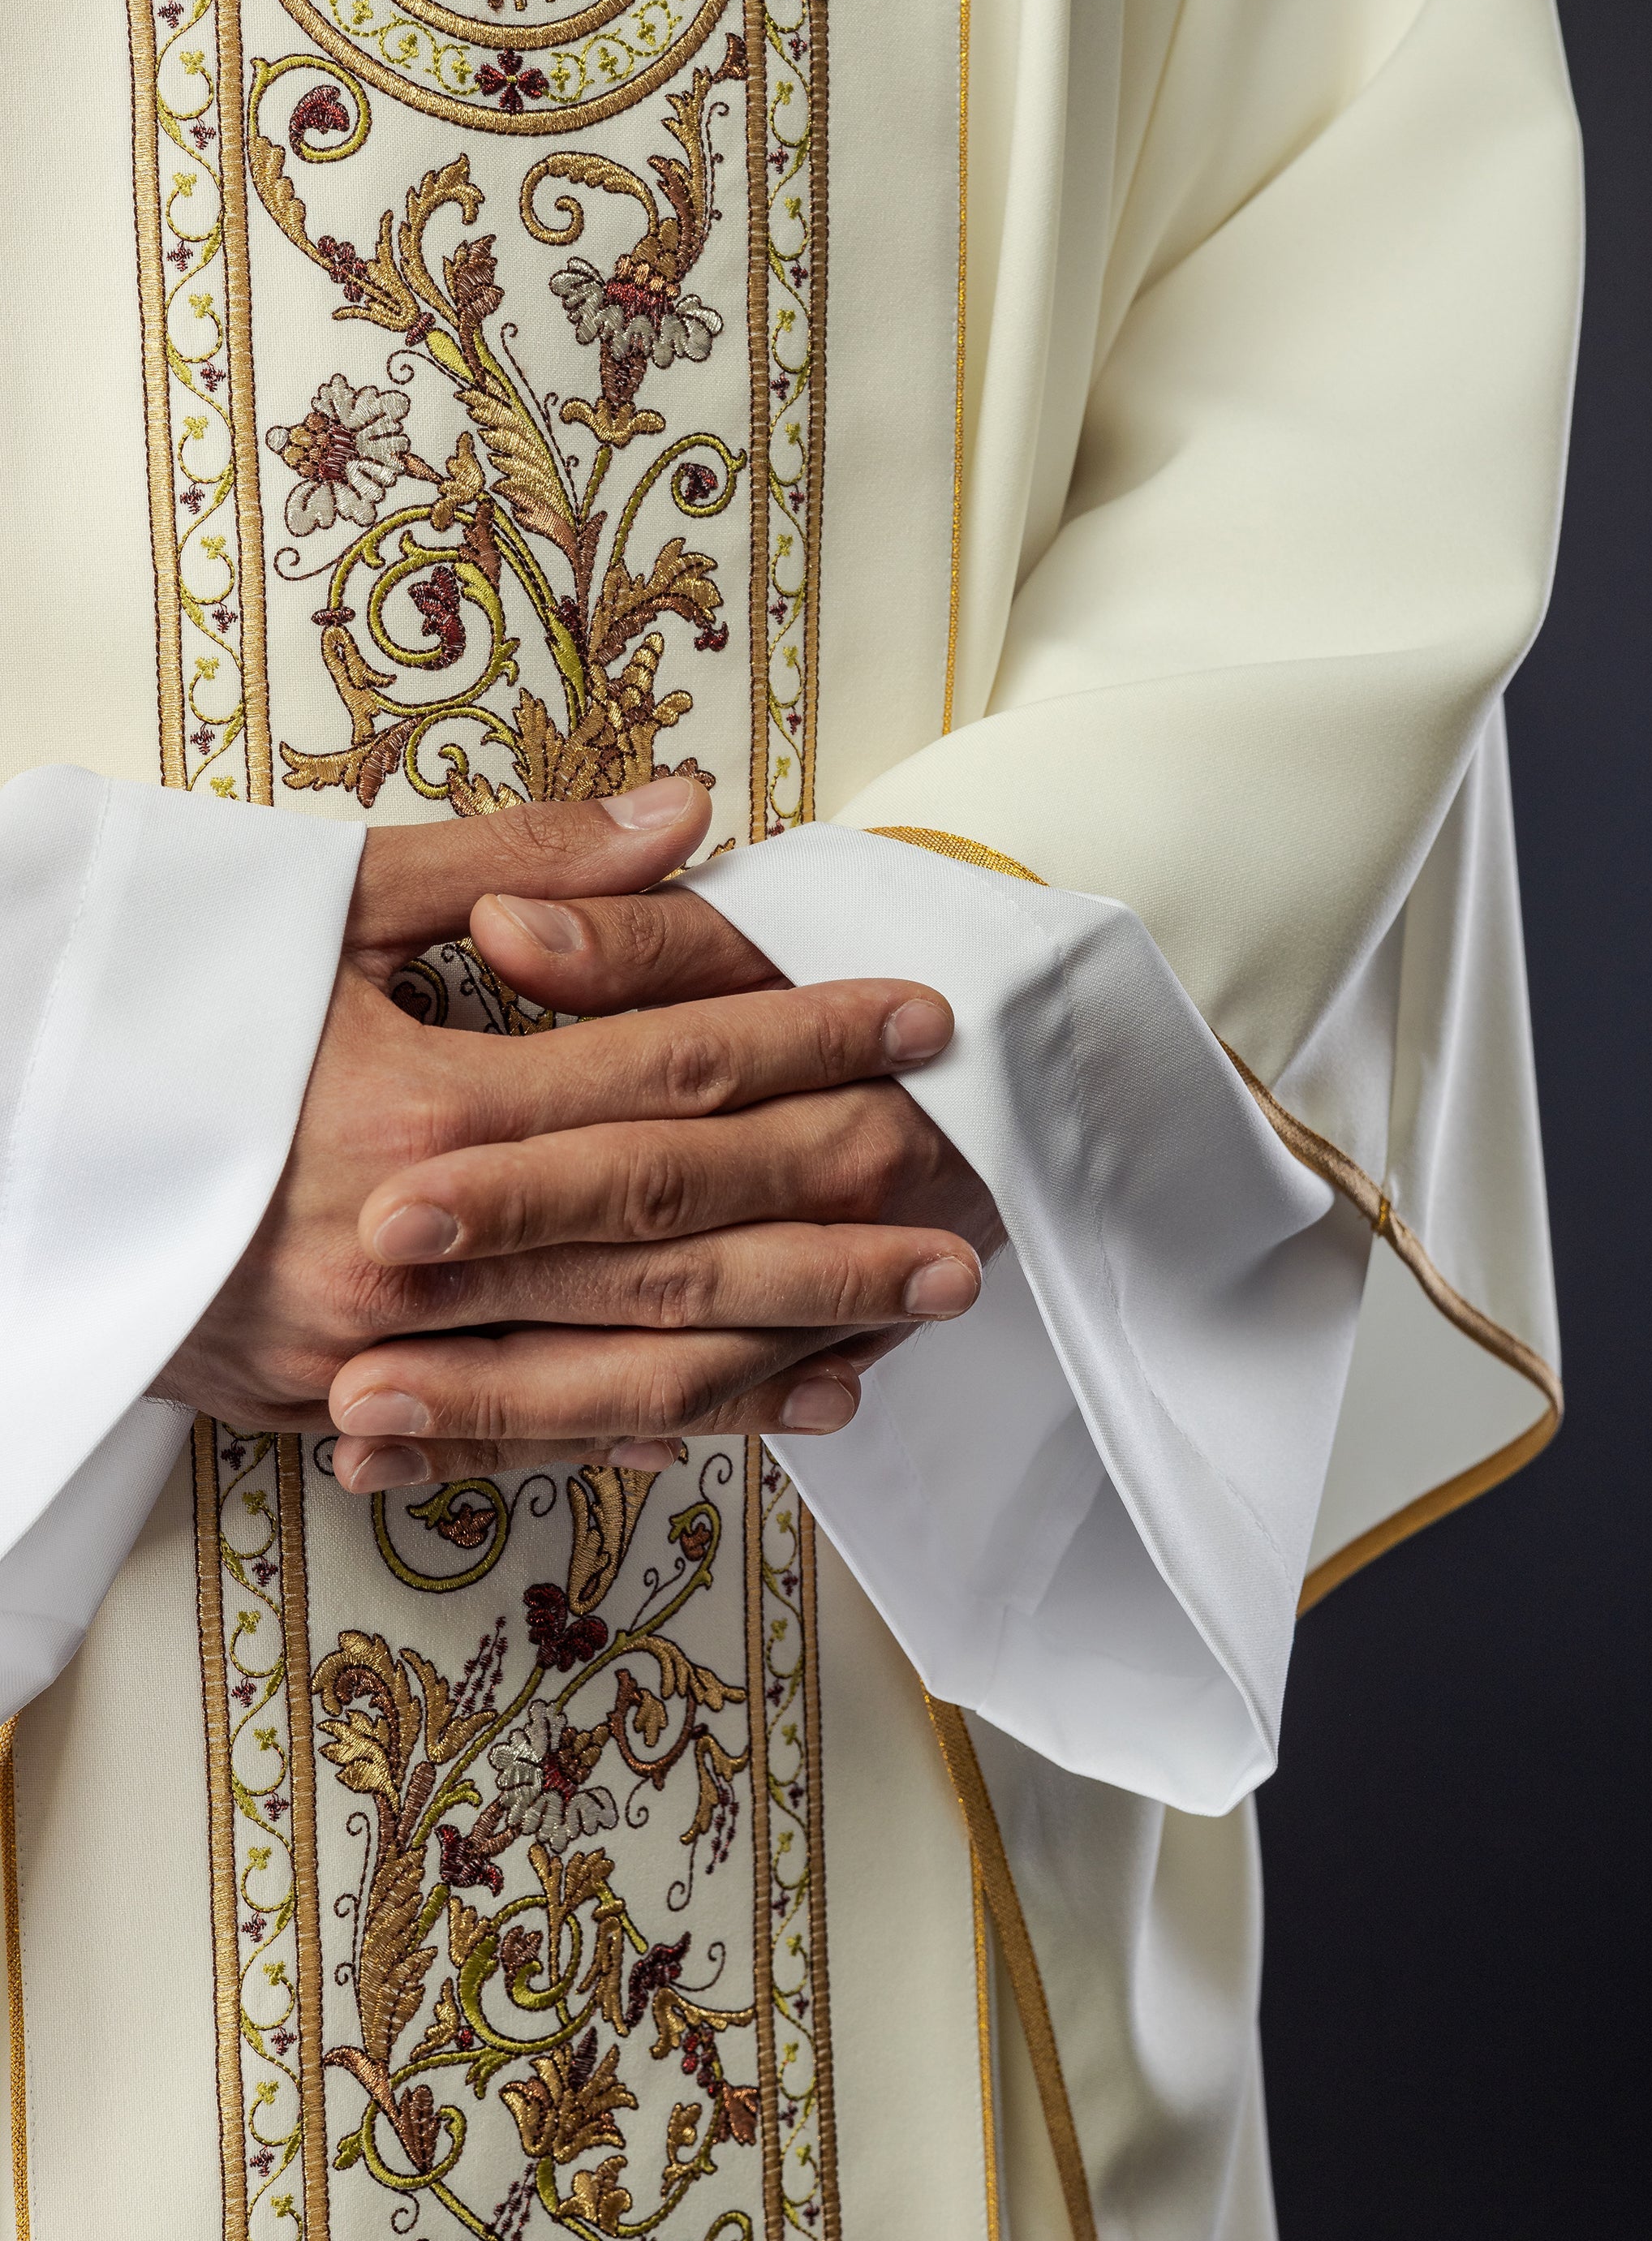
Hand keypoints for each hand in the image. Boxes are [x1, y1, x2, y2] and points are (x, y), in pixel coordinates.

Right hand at [153, 779, 991, 1481]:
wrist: (4, 1169)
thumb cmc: (166, 1017)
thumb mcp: (319, 907)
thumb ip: (515, 858)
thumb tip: (691, 809)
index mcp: (419, 1109)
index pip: (667, 1073)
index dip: (807, 1043)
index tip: (919, 1020)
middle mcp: (422, 1247)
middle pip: (678, 1225)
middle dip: (836, 1212)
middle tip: (966, 1200)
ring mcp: (386, 1353)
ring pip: (633, 1354)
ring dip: (789, 1335)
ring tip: (911, 1315)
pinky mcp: (354, 1411)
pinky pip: (542, 1431)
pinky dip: (667, 1426)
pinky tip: (771, 1410)